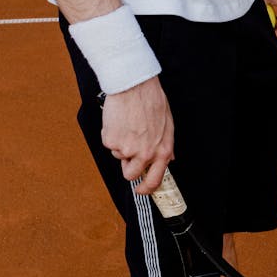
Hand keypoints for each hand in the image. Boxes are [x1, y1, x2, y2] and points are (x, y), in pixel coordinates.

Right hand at [100, 76, 174, 193]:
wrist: (133, 86)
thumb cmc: (151, 101)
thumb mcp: (168, 125)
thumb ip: (166, 145)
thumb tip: (168, 159)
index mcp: (162, 151)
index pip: (155, 180)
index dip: (146, 189)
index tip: (141, 190)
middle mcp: (144, 154)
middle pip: (130, 174)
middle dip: (127, 166)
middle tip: (127, 151)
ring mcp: (126, 149)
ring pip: (118, 156)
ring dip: (120, 145)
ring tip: (127, 125)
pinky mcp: (111, 141)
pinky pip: (108, 143)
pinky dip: (111, 134)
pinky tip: (118, 120)